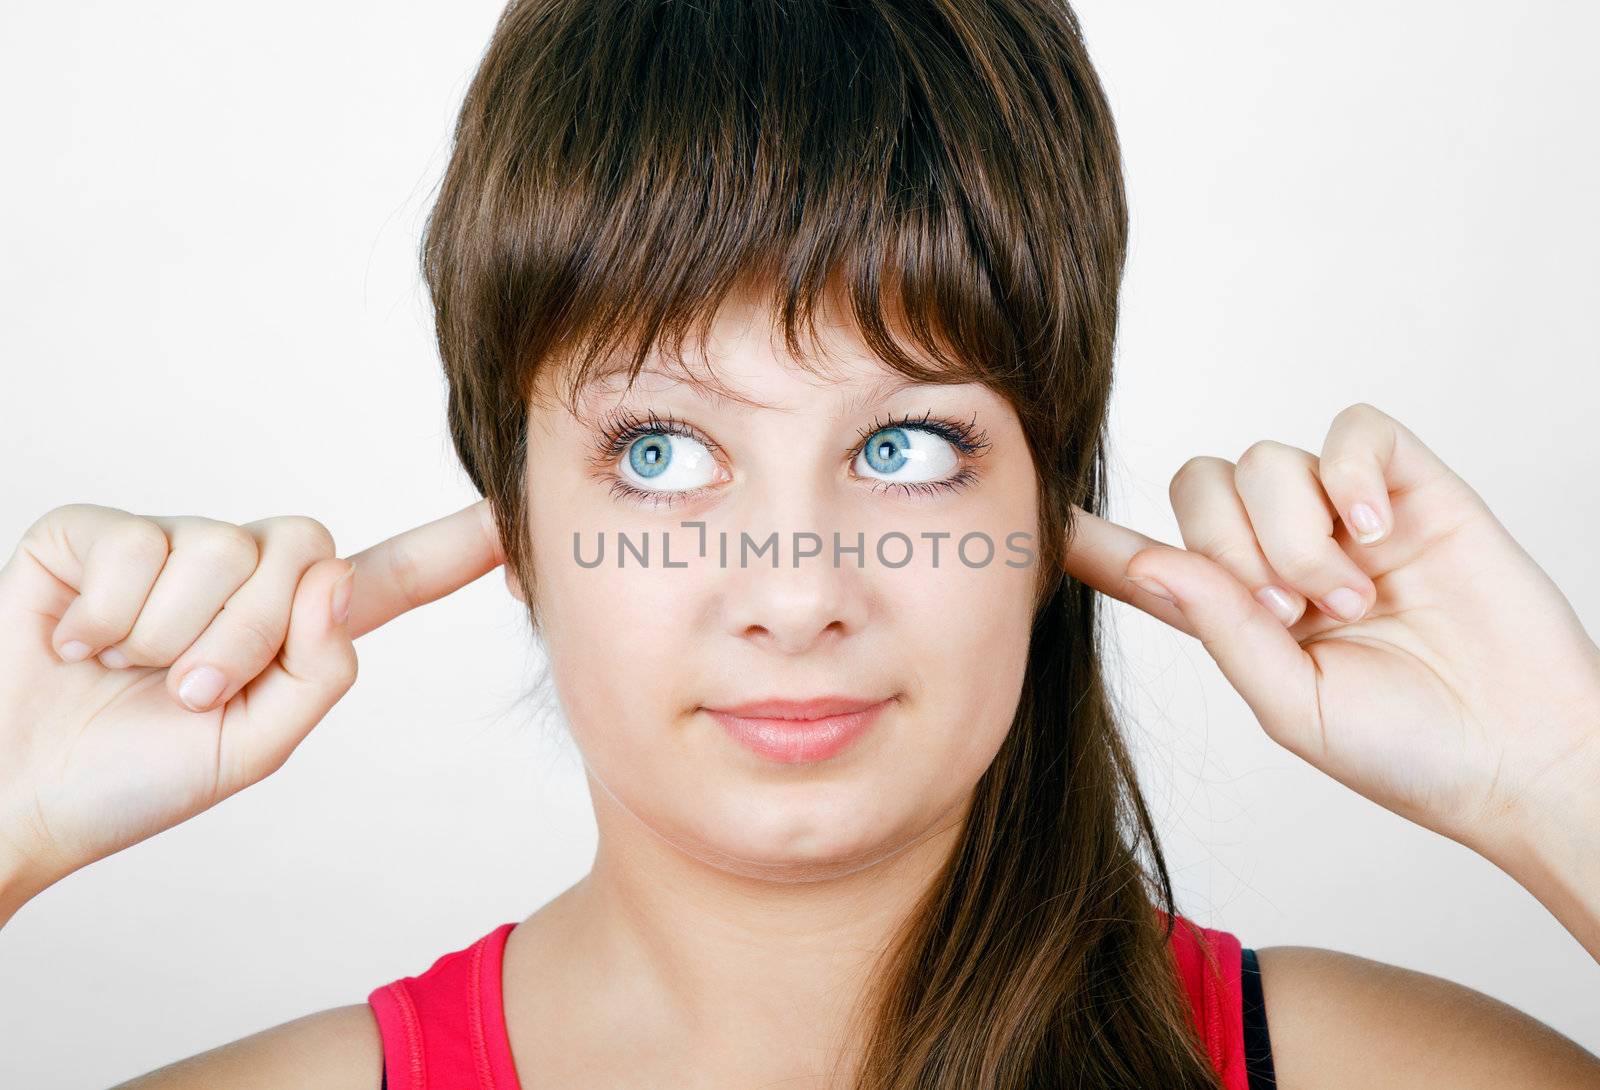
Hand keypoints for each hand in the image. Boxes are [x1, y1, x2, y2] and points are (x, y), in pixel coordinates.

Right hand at [0, 499, 502, 907]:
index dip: (449, 548)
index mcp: (289, 630)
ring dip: (167, 636)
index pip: (384, 579)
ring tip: (121, 673)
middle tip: (185, 692)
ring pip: (216, 549)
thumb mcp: (252, 747)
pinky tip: (74, 645)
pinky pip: (134, 545)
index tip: (510, 515)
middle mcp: (236, 575)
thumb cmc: (130, 778)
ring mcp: (165, 546)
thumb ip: (318, 669)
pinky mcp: (93, 534)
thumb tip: (336, 579)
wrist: (14, 792)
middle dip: (246, 635)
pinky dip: (103, 617)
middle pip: (301, 551)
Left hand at [1063, 402, 1599, 855]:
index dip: (1090, 538)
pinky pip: (1351, 430)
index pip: (1145, 557)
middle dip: (1232, 549)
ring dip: (1298, 535)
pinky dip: (1349, 474)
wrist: (1523, 755)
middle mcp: (1280, 553)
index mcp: (1237, 612)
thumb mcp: (1289, 705)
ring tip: (1352, 601)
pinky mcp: (1411, 486)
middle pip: (1200, 486)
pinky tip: (1374, 533)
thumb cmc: (1408, 751)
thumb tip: (1151, 562)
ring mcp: (1346, 515)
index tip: (1025, 519)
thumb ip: (1221, 628)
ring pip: (1267, 463)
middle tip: (1295, 615)